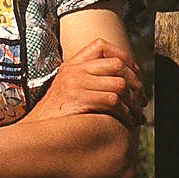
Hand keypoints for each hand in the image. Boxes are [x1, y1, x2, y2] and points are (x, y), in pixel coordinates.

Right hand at [26, 38, 147, 125]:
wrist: (36, 132)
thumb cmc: (56, 116)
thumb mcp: (67, 90)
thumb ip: (88, 81)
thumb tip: (121, 82)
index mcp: (71, 65)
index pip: (101, 46)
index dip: (123, 57)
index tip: (135, 73)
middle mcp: (73, 70)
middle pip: (117, 65)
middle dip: (136, 83)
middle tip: (143, 100)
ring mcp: (75, 84)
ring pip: (119, 85)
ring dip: (134, 102)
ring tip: (138, 115)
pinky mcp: (79, 99)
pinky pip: (113, 101)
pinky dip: (126, 113)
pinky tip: (127, 122)